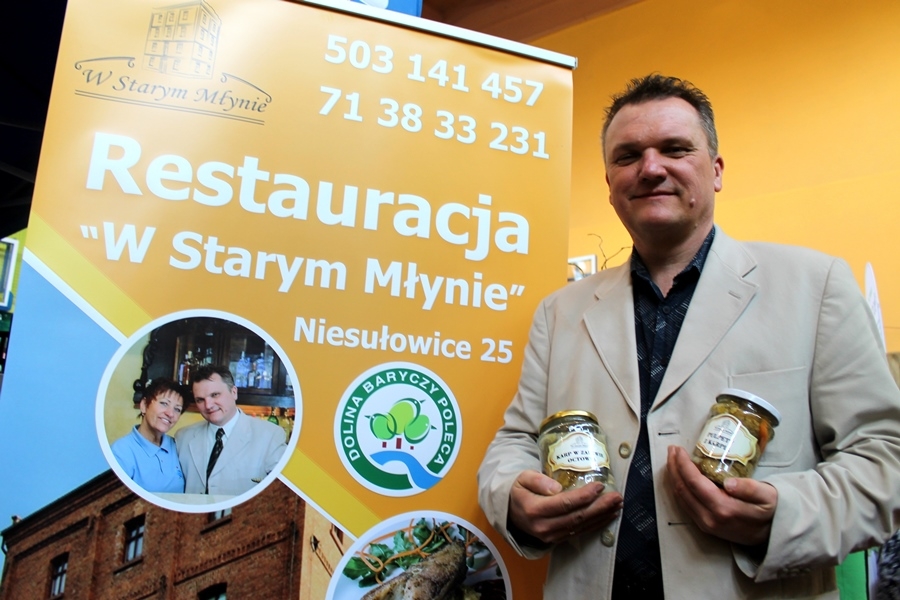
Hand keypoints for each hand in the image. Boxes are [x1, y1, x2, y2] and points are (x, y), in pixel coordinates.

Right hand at [508, 470, 622, 544]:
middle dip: (600, 507)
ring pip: (581, 526)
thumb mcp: (522, 478)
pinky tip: (608, 516)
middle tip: (617, 497)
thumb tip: (557, 486)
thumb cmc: (518, 490)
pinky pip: (579, 532)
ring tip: (617, 505)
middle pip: (577, 517)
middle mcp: (543, 527)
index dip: (584, 496)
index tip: (600, 486)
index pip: (564, 504)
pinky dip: (596, 524)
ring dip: (602, 516)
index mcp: (534, 510)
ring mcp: (551, 536)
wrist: (509, 512)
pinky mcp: (557, 540)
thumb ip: (537, 480)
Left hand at [666, 445, 776, 545]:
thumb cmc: (770, 510)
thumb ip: (750, 489)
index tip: (679, 449)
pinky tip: (679, 476)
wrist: (772, 535)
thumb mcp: (768, 496)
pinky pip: (684, 505)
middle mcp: (709, 518)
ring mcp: (705, 524)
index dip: (683, 464)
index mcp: (724, 509)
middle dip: (674, 467)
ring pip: (680, 498)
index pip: (694, 483)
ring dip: (673, 477)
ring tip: (672, 459)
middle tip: (672, 450)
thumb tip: (729, 483)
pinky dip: (678, 488)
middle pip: (682, 489)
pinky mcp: (704, 526)